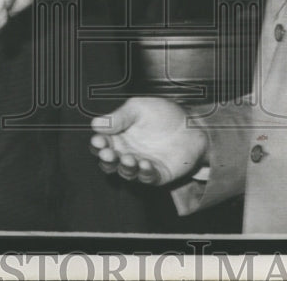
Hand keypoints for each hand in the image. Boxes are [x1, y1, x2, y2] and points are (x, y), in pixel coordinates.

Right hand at [90, 97, 207, 185]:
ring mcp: (140, 165)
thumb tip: (95, 124)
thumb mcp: (138, 108)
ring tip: (128, 158)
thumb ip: (119, 117)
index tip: (98, 140)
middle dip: (107, 159)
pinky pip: (147, 178)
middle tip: (107, 153)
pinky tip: (145, 164)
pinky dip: (144, 173)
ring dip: (125, 167)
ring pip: (126, 172)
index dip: (97, 143)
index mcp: (117, 136)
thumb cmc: (162, 113)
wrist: (191, 124)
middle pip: (109, 161)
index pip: (101, 143)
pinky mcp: (156, 174)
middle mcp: (125, 153)